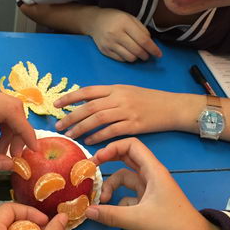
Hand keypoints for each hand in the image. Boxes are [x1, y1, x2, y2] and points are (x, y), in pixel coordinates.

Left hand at [55, 85, 172, 143]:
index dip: (70, 97)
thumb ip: (109, 96)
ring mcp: (127, 111)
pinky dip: (98, 136)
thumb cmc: (149, 100)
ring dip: (81, 128)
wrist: (172, 106)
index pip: (88, 91)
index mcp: (116, 88)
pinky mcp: (135, 125)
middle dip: (71, 116)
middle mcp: (119, 98)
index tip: (56, 104)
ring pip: (98, 119)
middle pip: (89, 107)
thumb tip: (87, 103)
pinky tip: (89, 141)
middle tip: (58, 126)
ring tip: (70, 136)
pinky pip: (112, 131)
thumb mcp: (128, 92)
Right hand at [86, 8, 161, 61]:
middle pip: (137, 50)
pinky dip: (127, 58)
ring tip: (138, 53)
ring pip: (129, 58)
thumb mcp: (130, 18)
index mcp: (124, 23)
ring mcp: (109, 43)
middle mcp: (116, 34)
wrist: (95, 21)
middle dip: (145, 55)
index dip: (153, 49)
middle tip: (148, 55)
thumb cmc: (116, 18)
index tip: (159, 54)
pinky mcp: (105, 50)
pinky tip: (128, 53)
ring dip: (137, 58)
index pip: (143, 40)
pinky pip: (121, 60)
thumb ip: (141, 30)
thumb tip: (150, 44)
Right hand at [86, 138, 227, 229]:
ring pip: (126, 180)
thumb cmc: (173, 226)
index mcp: (153, 171)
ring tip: (103, 202)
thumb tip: (87, 211)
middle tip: (90, 171)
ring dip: (112, 188)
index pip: (132, 145)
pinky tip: (112, 215)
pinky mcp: (149, 204)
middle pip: (127, 160)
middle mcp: (151, 176)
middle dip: (108, 163)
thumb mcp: (139, 220)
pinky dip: (119, 203)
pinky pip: (129, 197)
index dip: (113, 148)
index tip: (96, 160)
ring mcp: (150, 190)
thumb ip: (111, 214)